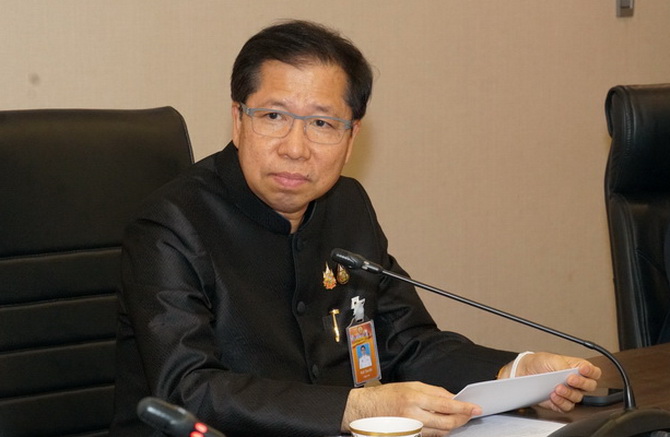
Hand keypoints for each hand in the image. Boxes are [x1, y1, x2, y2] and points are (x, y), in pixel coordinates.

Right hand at [341, 381, 481, 436]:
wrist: (366, 409)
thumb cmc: (388, 395)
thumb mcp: (411, 385)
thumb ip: (433, 391)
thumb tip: (452, 398)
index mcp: (414, 398)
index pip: (446, 405)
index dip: (463, 407)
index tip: (475, 408)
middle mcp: (414, 415)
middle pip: (447, 422)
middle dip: (462, 419)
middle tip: (470, 414)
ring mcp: (412, 429)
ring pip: (441, 431)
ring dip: (452, 425)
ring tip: (457, 418)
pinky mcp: (410, 436)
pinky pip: (431, 436)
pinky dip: (439, 430)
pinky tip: (442, 423)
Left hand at [498, 352, 600, 412]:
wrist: (525, 371)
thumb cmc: (540, 363)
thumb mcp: (552, 359)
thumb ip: (564, 366)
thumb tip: (571, 372)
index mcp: (577, 368)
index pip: (594, 372)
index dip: (592, 372)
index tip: (583, 369)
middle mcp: (576, 382)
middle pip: (590, 386)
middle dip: (581, 383)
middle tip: (570, 379)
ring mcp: (569, 393)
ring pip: (578, 398)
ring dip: (568, 393)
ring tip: (557, 388)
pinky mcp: (560, 403)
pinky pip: (567, 407)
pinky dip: (561, 402)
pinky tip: (553, 396)